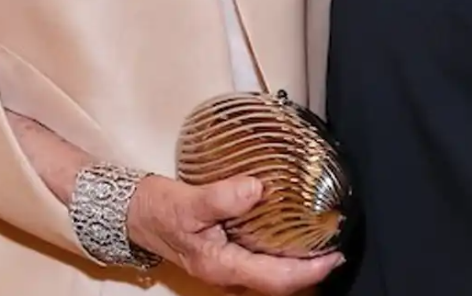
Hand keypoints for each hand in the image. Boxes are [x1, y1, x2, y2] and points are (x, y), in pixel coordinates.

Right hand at [128, 173, 343, 294]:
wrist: (133, 214)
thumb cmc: (159, 209)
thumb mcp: (188, 202)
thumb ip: (221, 198)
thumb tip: (257, 189)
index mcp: (221, 266)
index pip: (275, 278)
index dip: (308, 271)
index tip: (334, 256)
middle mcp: (227, 273)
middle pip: (278, 281)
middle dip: (309, 270)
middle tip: (337, 248)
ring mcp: (226, 266)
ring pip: (270, 274)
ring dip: (297, 263)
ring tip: (322, 242)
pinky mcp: (226, 253)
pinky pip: (261, 260)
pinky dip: (282, 252)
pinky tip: (292, 233)